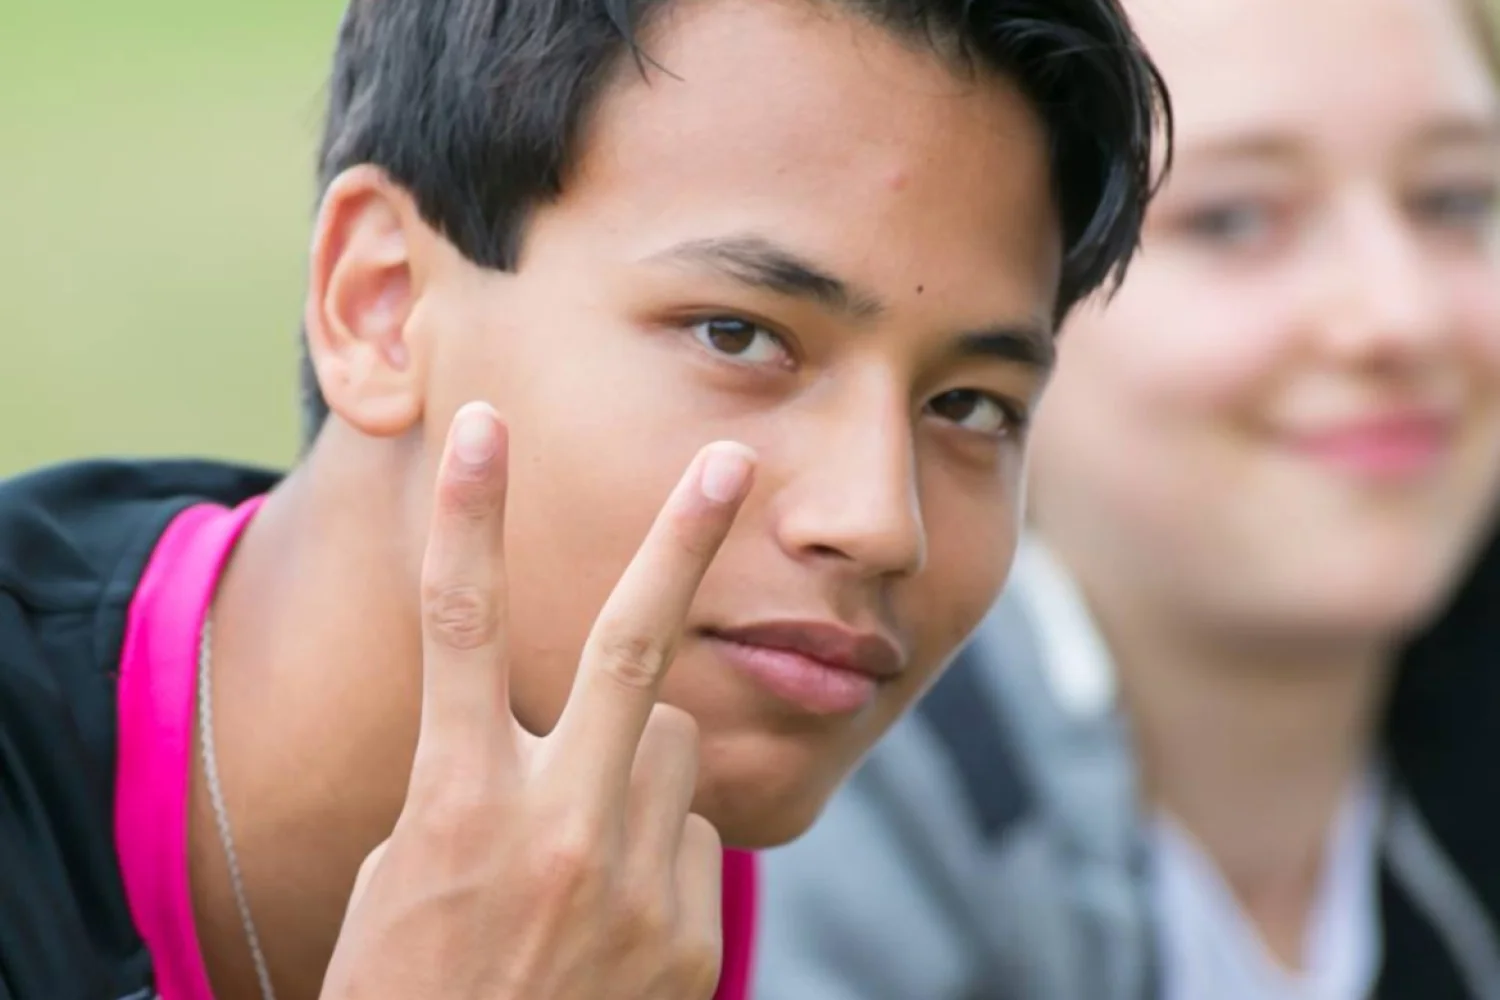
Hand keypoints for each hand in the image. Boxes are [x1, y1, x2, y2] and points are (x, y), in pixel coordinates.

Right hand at [320, 402, 755, 999]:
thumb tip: (586, 718)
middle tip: (727, 461)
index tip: (485, 424)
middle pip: (627, 647)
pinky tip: (613, 918)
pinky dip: (659, 850)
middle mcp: (553, 830)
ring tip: (582, 846)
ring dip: (636, 760)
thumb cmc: (411, 985)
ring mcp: (631, 884)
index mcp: (456, 805)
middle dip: (678, 543)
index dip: (468, 516)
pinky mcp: (688, 937)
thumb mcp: (407, 873)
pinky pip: (694, 836)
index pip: (460, 627)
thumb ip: (484, 779)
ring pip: (669, 743)